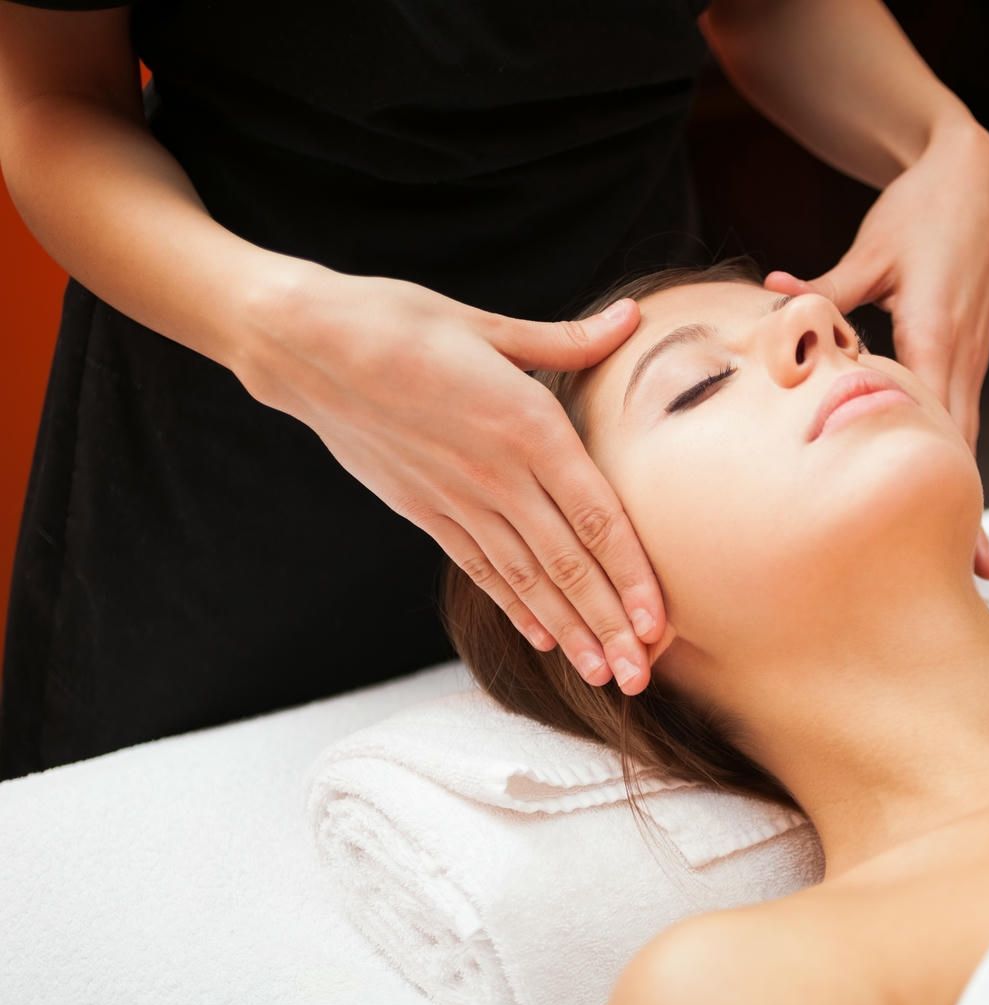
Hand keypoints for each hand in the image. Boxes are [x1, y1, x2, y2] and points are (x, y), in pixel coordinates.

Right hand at [229, 263, 668, 693]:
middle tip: (642, 678)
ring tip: (602, 675)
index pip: (597, 516)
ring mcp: (457, 499)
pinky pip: (479, 568)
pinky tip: (544, 638)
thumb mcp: (488, 324)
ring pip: (526, 578)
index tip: (659, 624)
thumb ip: (567, 341)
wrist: (303, 344)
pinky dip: (515, 606)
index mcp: (528, 424)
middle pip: (567, 563)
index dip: (632, 576)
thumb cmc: (399, 320)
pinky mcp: (422, 511)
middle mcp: (498, 474)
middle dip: (608, 625)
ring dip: (569, 631)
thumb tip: (631, 317)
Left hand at [763, 120, 988, 579]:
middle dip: (969, 513)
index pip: (939, 424)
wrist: (973, 179)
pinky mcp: (967, 353)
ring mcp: (970, 357)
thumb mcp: (872, 250)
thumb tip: (775, 298)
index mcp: (936, 335)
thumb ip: (825, 286)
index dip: (944, 484)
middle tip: (970, 578)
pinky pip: (958, 414)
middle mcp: (962, 355)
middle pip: (961, 449)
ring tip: (970, 558)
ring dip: (966, 494)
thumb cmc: (922, 211)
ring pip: (964, 438)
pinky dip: (954, 458)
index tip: (951, 536)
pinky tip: (949, 496)